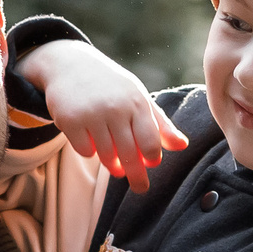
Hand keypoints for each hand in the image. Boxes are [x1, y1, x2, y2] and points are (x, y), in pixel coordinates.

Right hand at [19, 37, 187, 191]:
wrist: (70, 64)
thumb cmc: (111, 86)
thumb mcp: (137, 98)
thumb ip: (160, 123)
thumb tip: (182, 146)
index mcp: (137, 102)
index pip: (150, 142)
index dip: (153, 158)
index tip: (151, 164)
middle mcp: (116, 108)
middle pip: (130, 154)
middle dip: (137, 175)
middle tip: (141, 187)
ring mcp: (92, 114)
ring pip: (107, 156)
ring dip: (112, 165)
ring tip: (115, 165)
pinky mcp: (70, 120)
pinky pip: (85, 151)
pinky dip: (89, 151)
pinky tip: (89, 139)